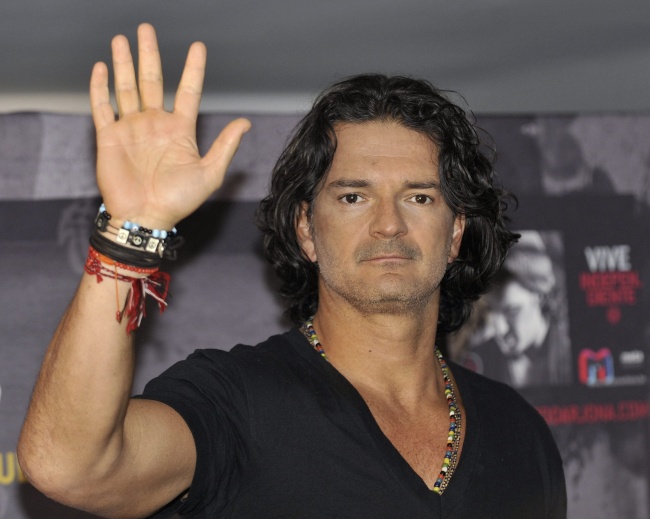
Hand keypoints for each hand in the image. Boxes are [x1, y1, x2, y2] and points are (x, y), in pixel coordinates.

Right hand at [90, 23, 249, 229]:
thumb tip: (245, 122)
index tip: (198, 46)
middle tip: (147, 28)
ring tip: (123, 38)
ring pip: (126, 87)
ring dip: (124, 63)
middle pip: (151, 80)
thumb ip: (226, 145)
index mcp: (179, 130)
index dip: (193, 69)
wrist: (145, 218)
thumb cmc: (178, 201)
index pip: (187, 91)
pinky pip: (102, 107)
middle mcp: (155, 124)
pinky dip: (100, 88)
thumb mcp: (209, 173)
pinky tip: (101, 68)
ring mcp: (131, 128)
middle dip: (149, 54)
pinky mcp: (109, 137)